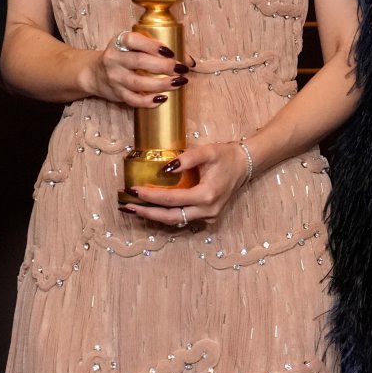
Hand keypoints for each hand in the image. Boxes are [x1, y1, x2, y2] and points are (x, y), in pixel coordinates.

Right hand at [85, 30, 192, 108]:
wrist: (95, 73)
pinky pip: (133, 100)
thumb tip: (190, 61)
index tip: (170, 51)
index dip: (152, 45)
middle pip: (139, 62)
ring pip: (137, 82)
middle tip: (180, 69)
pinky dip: (149, 101)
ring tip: (178, 83)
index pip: (134, 40)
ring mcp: (114, 77)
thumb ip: (158, 49)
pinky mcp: (117, 93)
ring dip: (161, 84)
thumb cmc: (123, 56)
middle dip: (163, 66)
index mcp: (119, 41)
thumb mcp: (134, 46)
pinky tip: (162, 99)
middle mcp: (114, 58)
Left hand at [119, 142, 248, 227]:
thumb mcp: (207, 151)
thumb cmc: (225, 156)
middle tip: (127, 206)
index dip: (151, 196)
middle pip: (170, 217)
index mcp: (207, 195)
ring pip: (175, 221)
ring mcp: (208, 217)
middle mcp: (207, 211)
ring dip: (154, 216)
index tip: (133, 190)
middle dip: (147, 212)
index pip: (172, 199)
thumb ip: (186, 158)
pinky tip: (151, 209)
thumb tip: (165, 169)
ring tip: (134, 209)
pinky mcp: (207, 218)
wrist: (244, 165)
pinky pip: (182, 219)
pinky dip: (166, 215)